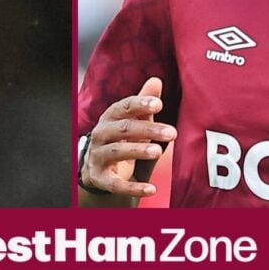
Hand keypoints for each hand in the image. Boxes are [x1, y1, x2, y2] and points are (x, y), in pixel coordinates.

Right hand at [81, 77, 176, 197]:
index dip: (140, 104)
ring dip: (137, 151)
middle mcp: (101, 134)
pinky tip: (152, 189)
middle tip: (171, 132)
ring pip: (117, 152)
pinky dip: (133, 187)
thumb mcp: (131, 121)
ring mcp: (98, 156)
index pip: (124, 107)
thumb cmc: (120, 139)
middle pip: (123, 129)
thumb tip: (156, 80)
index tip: (159, 104)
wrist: (97, 168)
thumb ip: (143, 104)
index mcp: (110, 117)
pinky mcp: (100, 178)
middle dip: (148, 129)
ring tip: (159, 151)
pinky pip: (116, 184)